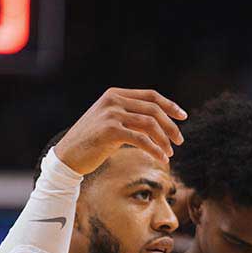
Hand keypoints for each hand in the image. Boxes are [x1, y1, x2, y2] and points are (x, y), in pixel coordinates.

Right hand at [55, 88, 186, 174]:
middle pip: (153, 110)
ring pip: (150, 124)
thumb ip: (131, 117)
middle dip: (171, 126)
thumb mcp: (112, 123)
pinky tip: (162, 158)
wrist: (68, 155)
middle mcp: (113, 100)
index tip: (183, 116)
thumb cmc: (93, 142)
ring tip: (169, 153)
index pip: (150, 95)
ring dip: (164, 140)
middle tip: (179, 141)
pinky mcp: (110, 130)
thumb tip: (160, 124)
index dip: (169, 105)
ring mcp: (111, 114)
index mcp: (115, 94)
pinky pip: (141, 139)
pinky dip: (155, 149)